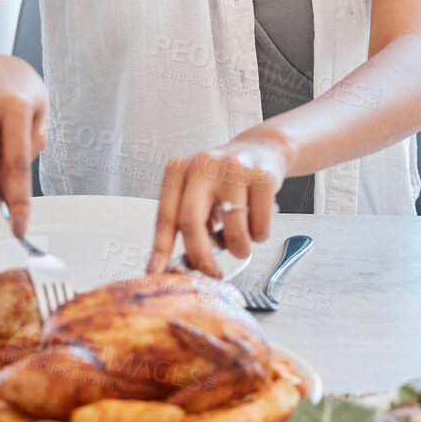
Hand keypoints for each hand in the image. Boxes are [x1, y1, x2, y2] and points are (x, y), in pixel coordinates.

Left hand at [147, 130, 290, 276]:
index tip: (158, 272)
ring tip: (242, 241)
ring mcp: (234, 169)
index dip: (161, 249)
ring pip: (233, 231)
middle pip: (191, 223)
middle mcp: (203, 165)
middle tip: (212, 273)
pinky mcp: (262, 178)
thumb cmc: (225, 178)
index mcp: (180, 170)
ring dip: (239, 249)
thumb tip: (183, 264)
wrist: (262, 148)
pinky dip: (259, 235)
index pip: (166, 216)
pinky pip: (259, 227)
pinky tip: (257, 221)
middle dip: (201, 258)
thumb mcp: (199, 191)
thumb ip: (190, 220)